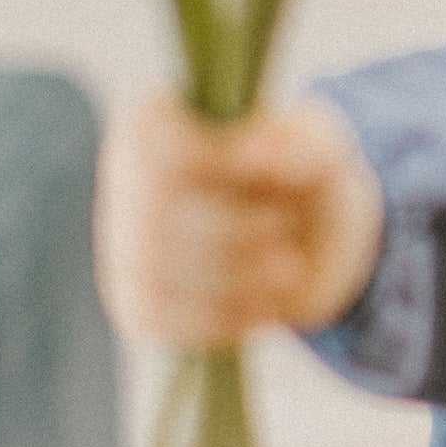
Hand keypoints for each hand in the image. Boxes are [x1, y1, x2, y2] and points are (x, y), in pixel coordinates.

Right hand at [94, 92, 384, 347]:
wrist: (313, 242)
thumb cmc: (304, 177)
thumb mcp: (320, 146)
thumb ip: (301, 143)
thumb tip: (257, 153)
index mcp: (155, 125)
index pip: (146, 134)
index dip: (203, 156)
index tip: (259, 166)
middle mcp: (126, 182)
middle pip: (156, 213)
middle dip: (236, 229)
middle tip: (284, 225)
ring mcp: (125, 247)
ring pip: (159, 273)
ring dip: (239, 277)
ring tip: (288, 267)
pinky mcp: (139, 305)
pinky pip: (166, 321)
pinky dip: (227, 316)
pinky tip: (264, 302)